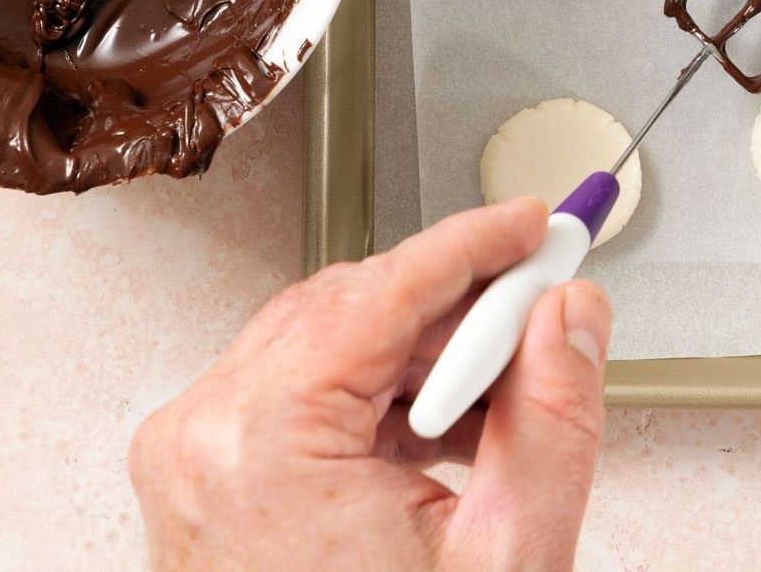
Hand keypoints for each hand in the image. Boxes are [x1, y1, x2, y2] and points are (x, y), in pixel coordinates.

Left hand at [129, 197, 612, 571]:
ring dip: (416, 354)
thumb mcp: (505, 558)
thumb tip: (571, 315)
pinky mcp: (197, 474)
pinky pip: (292, 388)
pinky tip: (437, 438)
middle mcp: (202, 437)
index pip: (380, 292)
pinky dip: (371, 396)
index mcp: (260, 446)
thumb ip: (552, 419)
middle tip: (543, 312)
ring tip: (495, 410)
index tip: (536, 222)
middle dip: (454, 307)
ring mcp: (188, 456)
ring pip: (321, 340)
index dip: (473, 244)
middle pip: (348, 307)